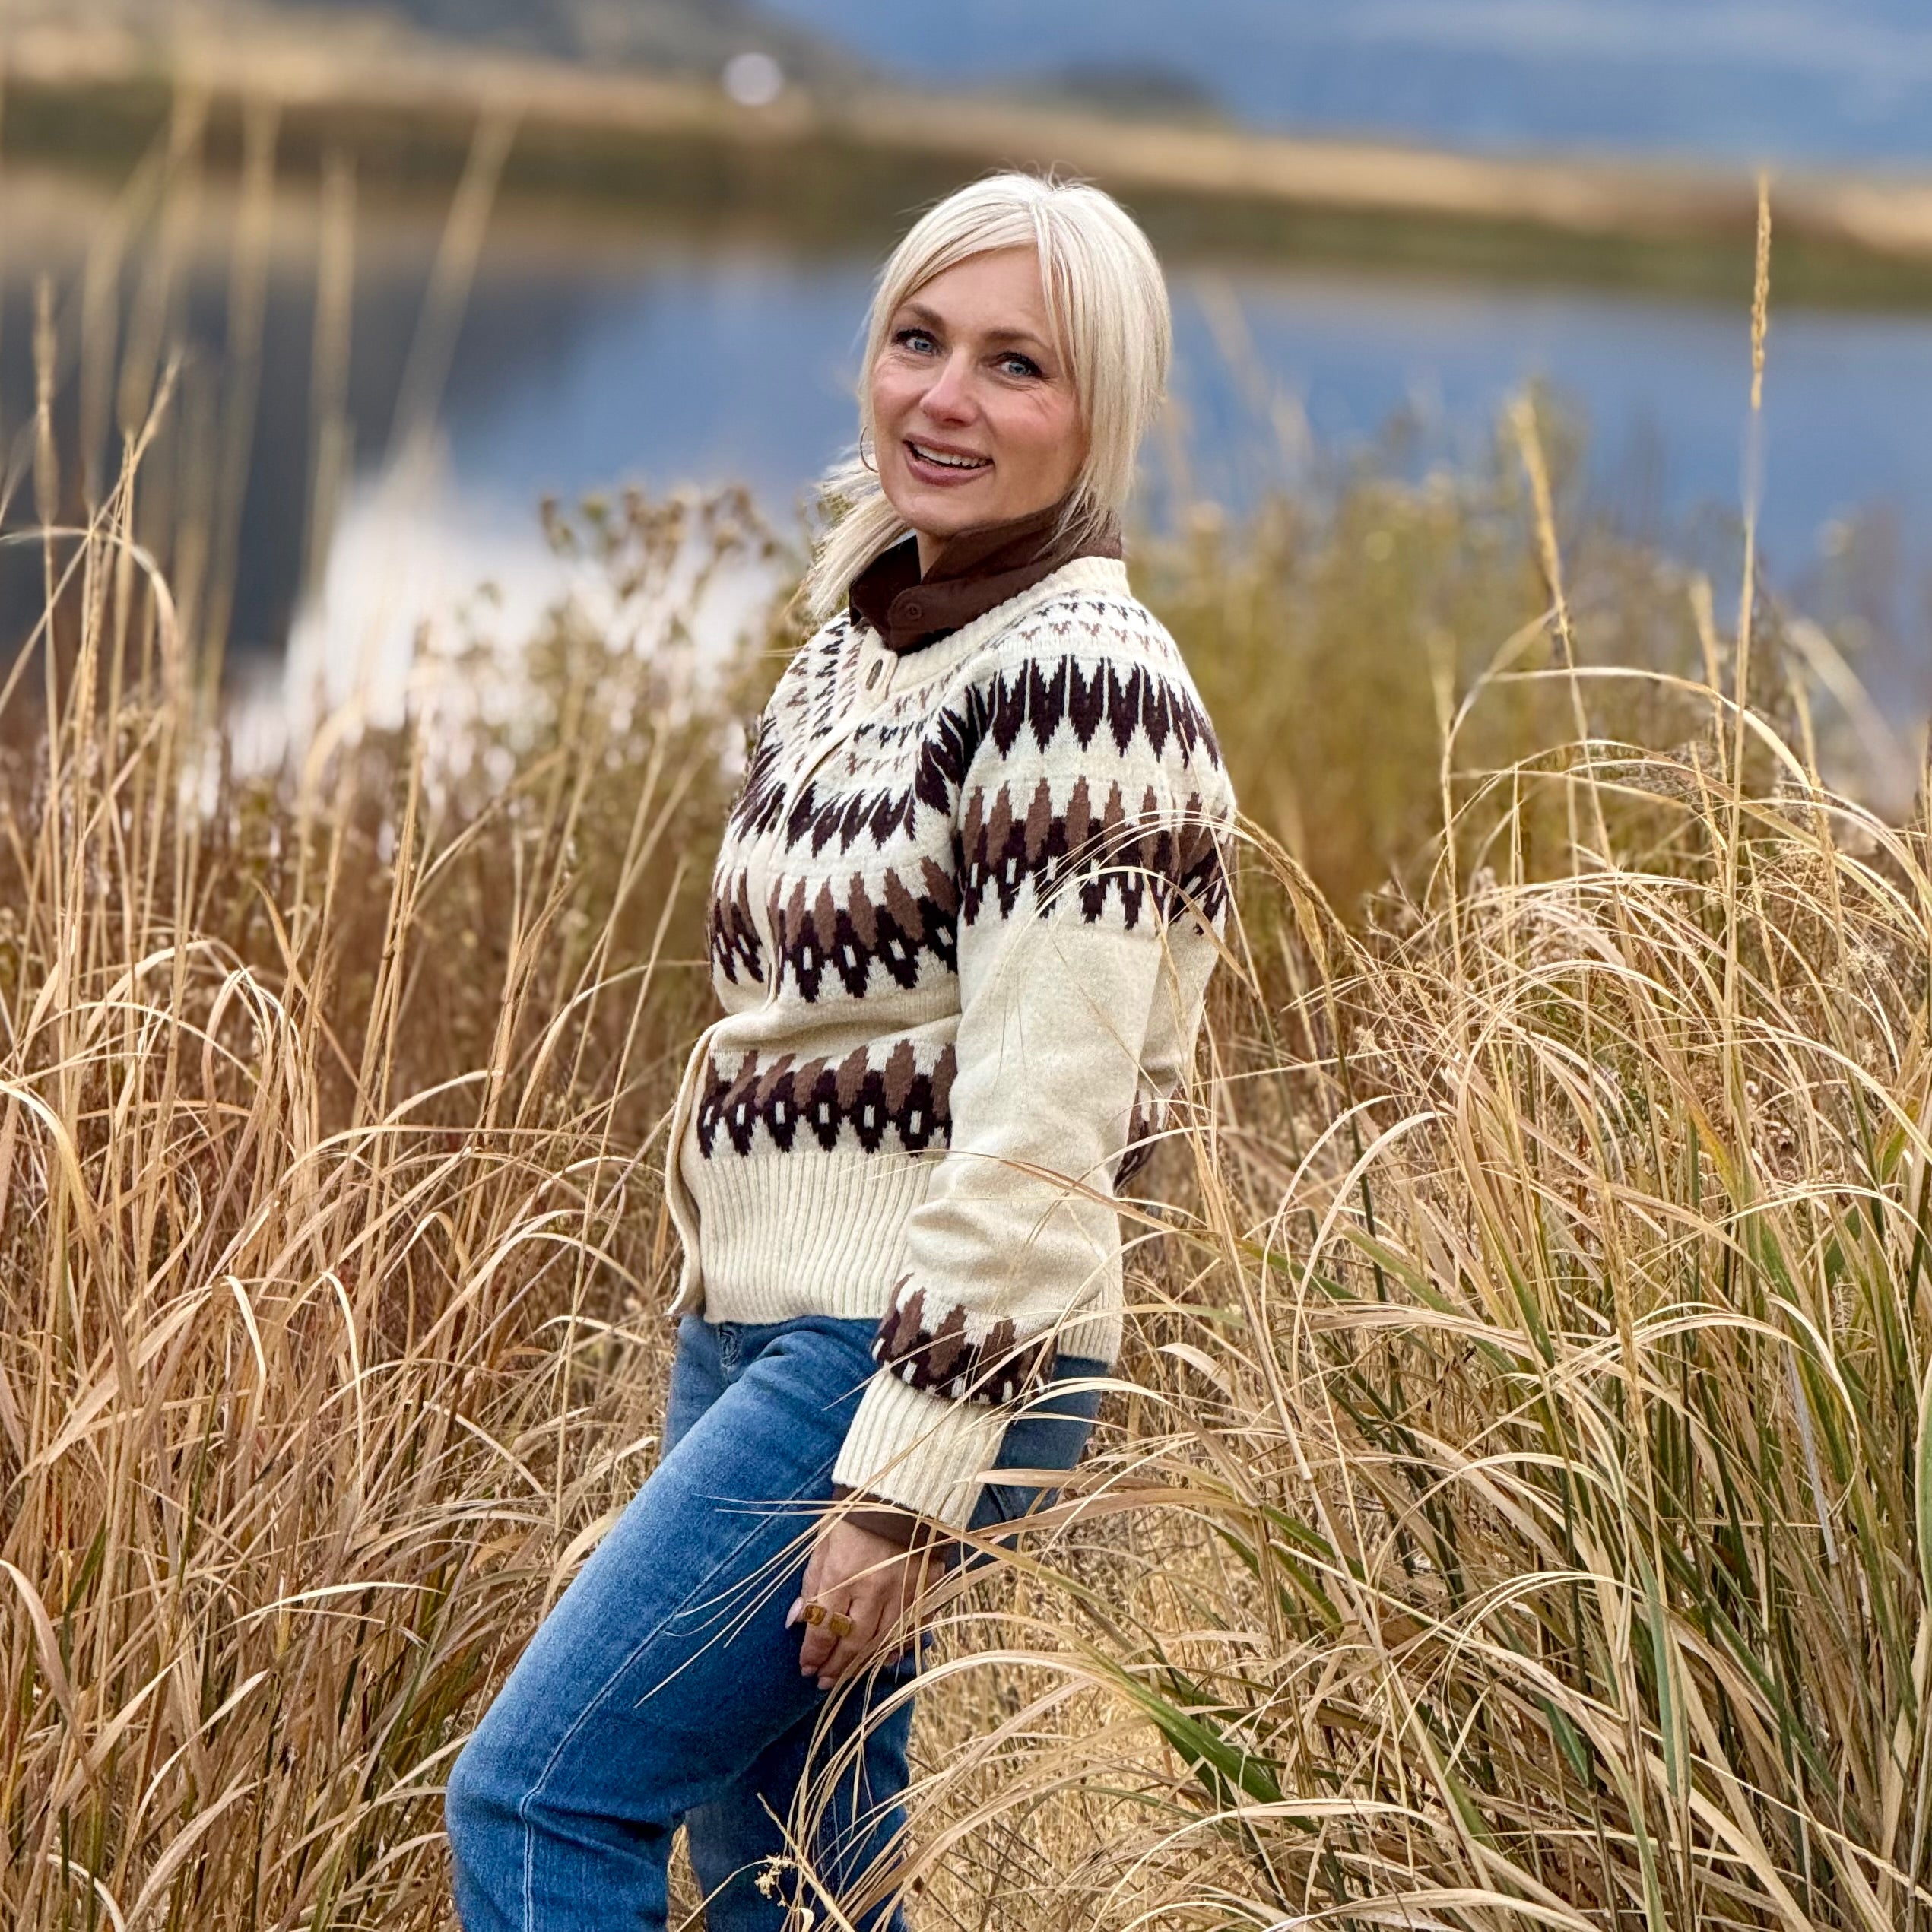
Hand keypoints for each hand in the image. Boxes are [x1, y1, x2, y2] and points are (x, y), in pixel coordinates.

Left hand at [789, 1518, 938, 1688]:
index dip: (813, 1653)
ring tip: (847, 1676)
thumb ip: (812, 1581)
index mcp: (843, 1573)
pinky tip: (884, 1659)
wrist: (901, 1489)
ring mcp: (904, 1590)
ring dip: (862, 1665)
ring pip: (883, 1642)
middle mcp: (874, 1588)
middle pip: (853, 1642)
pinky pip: (913, 1628)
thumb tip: (796, 1619)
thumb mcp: (824, 1541)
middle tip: (823, 1681)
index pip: (824, 1627)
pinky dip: (898, 1647)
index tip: (805, 1667)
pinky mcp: (926, 1587)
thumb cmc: (854, 1514)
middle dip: (835, 1666)